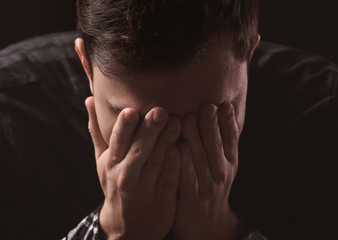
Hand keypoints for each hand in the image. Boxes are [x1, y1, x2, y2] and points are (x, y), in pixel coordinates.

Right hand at [85, 96, 180, 239]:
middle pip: (139, 150)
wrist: (127, 226)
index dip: (124, 127)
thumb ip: (98, 130)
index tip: (131, 110)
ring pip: (156, 162)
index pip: (118, 141)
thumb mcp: (102, 160)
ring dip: (166, 142)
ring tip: (177, 122)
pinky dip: (175, 165)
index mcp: (111, 163)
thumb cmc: (115, 183)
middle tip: (160, 111)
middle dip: (149, 130)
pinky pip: (169, 180)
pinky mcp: (162, 199)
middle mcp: (126, 176)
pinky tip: (183, 149)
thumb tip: (89, 98)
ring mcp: (144, 188)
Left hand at [173, 102, 240, 239]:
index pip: (232, 140)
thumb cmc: (212, 186)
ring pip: (200, 158)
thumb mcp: (224, 166)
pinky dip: (182, 162)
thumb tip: (220, 112)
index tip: (224, 105)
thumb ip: (221, 143)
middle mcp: (221, 173)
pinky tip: (176, 146)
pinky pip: (186, 177)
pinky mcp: (191, 196)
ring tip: (187, 118)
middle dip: (211, 125)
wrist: (207, 224)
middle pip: (216, 146)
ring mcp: (207, 185)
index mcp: (230, 163)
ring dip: (194, 138)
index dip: (228, 122)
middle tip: (206, 106)